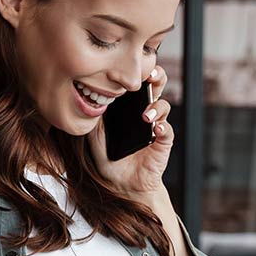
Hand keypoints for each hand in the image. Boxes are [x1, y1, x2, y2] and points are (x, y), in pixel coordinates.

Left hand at [87, 64, 172, 201]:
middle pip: (156, 86)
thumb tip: (87, 102)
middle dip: (156, 77)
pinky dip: (163, 128)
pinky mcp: (163, 142)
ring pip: (164, 106)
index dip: (135, 74)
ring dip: (157, 107)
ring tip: (146, 116)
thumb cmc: (111, 162)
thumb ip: (93, 123)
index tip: (127, 69)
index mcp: (129, 108)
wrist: (124, 186)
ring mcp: (155, 126)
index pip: (135, 85)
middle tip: (149, 76)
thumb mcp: (95, 141)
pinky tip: (156, 129)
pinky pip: (167, 130)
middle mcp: (145, 113)